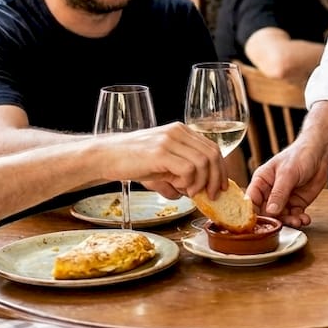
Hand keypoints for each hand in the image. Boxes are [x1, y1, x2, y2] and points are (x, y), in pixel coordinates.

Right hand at [96, 122, 223, 198]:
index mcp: (181, 131)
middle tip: (211, 195)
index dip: (220, 169)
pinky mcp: (160, 152)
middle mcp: (178, 132)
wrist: (107, 156)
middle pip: (212, 154)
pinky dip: (188, 183)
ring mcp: (169, 140)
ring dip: (201, 183)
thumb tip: (193, 193)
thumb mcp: (161, 165)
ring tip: (190, 193)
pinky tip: (179, 188)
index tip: (220, 187)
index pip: (212, 148)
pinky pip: (188, 169)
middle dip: (216, 178)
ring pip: (203, 162)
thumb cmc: (133, 161)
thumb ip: (179, 175)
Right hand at [246, 100, 327, 227]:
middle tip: (282, 225)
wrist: (320, 154)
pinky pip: (294, 216)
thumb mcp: (287, 173)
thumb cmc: (299, 156)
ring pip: (281, 217)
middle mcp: (269, 192)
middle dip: (274, 221)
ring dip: (289, 221)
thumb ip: (279, 193)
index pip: (251, 200)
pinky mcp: (296, 203)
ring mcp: (283, 199)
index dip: (252, 214)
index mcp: (261, 181)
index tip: (258, 225)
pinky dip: (299, 220)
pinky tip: (305, 219)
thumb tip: (270, 212)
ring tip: (298, 221)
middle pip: (265, 213)